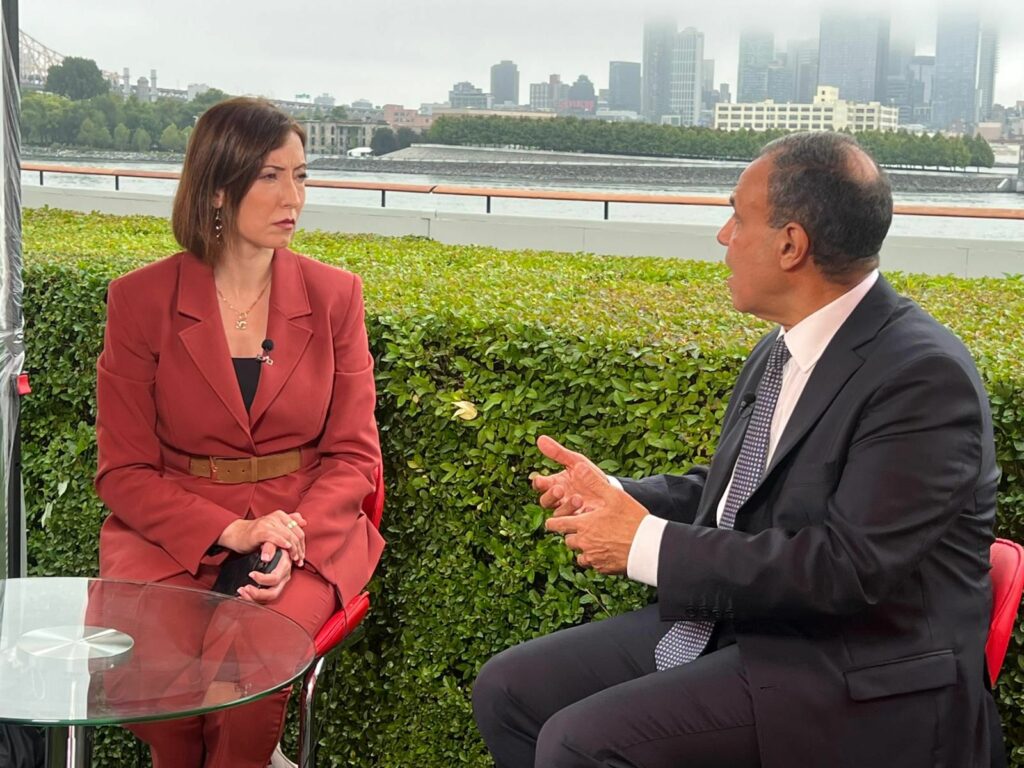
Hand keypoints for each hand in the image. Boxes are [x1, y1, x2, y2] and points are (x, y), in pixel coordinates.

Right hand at [217, 510, 307, 565]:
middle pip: (295, 534)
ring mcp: (268, 523)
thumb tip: (304, 522)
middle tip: (299, 561)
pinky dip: (282, 543)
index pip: (298, 530)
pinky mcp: (260, 531)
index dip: (302, 545)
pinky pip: (274, 536)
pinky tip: (286, 548)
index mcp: (281, 515)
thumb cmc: (256, 533)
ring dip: (292, 549)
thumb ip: (289, 522)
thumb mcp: (274, 527)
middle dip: (299, 549)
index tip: (302, 556)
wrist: (236, 534)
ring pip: (287, 535)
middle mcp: (276, 517)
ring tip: (293, 560)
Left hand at [236, 547, 291, 602]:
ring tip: (241, 591)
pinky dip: (253, 598)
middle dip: (257, 594)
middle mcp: (284, 576)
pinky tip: (243, 595)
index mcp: (285, 566)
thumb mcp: (271, 540)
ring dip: (253, 598)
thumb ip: (270, 546)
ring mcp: (279, 583)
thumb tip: (266, 557)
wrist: (273, 544)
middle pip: (273, 593)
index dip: (263, 579)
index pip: (275, 578)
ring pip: (268, 598)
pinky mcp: (273, 586)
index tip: (250, 574)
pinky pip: (264, 597)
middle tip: (244, 588)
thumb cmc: (273, 542)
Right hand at [531, 437, 608, 516]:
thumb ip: (558, 452)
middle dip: (551, 496)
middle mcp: (558, 499)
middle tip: (560, 489)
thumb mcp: (576, 461)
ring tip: (578, 498)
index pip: (539, 485)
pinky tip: (588, 510)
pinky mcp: (579, 521)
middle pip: (545, 501)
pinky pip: (573, 523)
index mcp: (554, 483)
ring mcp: (568, 511)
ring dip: (566, 507)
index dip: (539, 483)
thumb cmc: (589, 474)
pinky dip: (579, 517)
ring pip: (557, 514)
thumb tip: (540, 438)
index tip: (542, 480)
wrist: (611, 489)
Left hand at [537, 436, 648, 574]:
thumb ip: (594, 482)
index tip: (554, 521)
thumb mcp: (614, 496)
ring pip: (579, 554)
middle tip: (583, 527)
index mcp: (583, 524)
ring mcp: (593, 558)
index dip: (554, 522)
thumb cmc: (632, 519)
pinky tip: (606, 550)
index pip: (556, 524)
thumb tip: (578, 467)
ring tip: (596, 539)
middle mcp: (584, 543)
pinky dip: (595, 558)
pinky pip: (592, 564)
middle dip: (572, 534)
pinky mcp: (602, 568)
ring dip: (583, 547)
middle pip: (567, 540)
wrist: (649, 547)